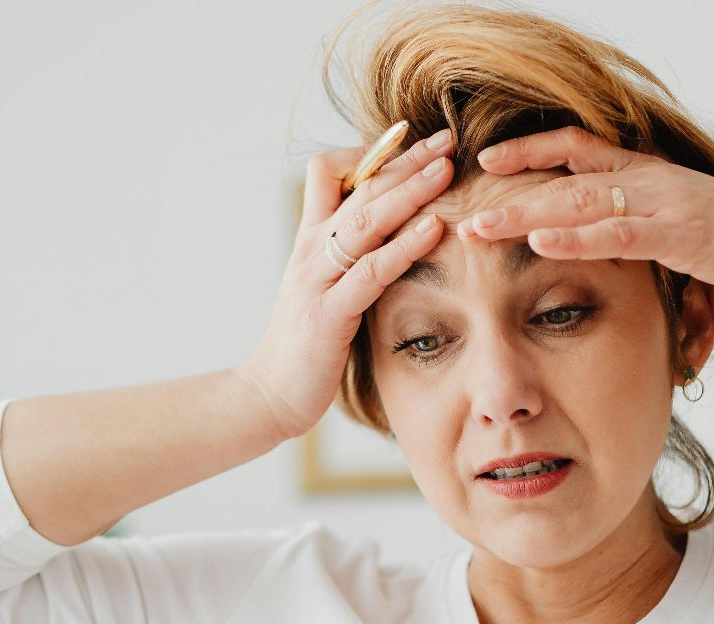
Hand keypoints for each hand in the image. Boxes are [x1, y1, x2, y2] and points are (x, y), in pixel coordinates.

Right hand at [234, 128, 455, 441]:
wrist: (267, 395)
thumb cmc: (303, 346)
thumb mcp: (322, 290)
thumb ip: (348, 260)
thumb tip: (387, 238)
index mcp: (310, 242)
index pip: (329, 173)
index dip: (370, 155)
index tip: (411, 142)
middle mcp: (311, 251)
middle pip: (359, 189)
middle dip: (405, 160)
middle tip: (446, 137)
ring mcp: (317, 280)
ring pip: (366, 221)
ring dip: (409, 190)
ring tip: (446, 168)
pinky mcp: (329, 314)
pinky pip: (371, 271)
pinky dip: (404, 246)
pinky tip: (434, 228)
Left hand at [462, 125, 713, 306]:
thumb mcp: (685, 226)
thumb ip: (643, 223)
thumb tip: (603, 235)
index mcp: (649, 174)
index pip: (577, 148)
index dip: (529, 150)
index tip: (486, 159)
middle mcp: (651, 180)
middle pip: (564, 172)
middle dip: (508, 186)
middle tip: (459, 201)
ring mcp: (665, 204)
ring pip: (580, 200)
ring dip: (525, 213)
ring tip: (479, 225)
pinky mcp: (682, 235)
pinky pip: (619, 232)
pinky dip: (576, 237)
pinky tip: (540, 241)